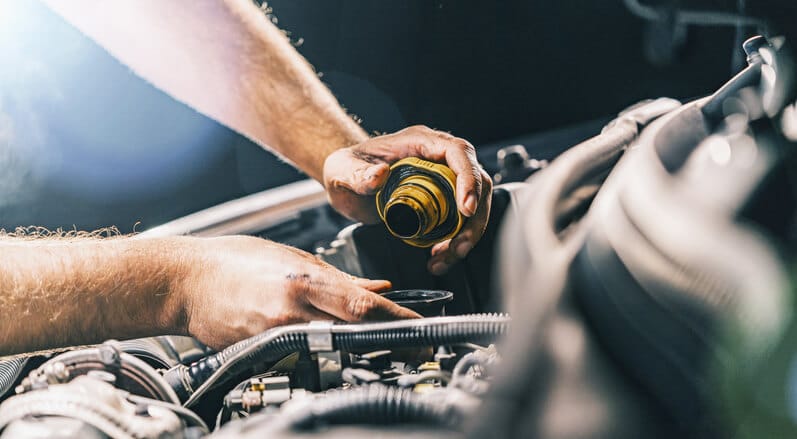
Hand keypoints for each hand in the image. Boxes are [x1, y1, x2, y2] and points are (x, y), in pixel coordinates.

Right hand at [176, 236, 419, 349]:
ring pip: (334, 348)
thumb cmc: (232, 261)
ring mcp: (276, 337)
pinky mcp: (263, 353)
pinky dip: (327, 352)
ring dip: (361, 348)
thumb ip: (339, 278)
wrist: (184, 282)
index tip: (422, 327)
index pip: (365, 306)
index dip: (399, 320)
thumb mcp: (293, 259)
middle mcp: (292, 313)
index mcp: (303, 283)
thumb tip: (377, 287)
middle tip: (413, 344)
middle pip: (355, 333)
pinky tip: (336, 347)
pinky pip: (305, 355)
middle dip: (389, 340)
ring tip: (383, 346)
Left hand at [323, 125, 491, 274]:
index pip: (458, 152)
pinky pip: (460, 219)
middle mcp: (438, 157)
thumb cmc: (346, 167)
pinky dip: (455, 240)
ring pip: (474, 204)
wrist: (346, 180)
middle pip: (478, 181)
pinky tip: (438, 256)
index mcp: (420, 142)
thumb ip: (357, 173)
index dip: (469, 179)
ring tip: (447, 257)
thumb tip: (379, 175)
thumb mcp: (343, 169)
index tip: (466, 209)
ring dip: (468, 234)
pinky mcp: (441, 199)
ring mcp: (443, 178)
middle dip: (475, 217)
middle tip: (459, 246)